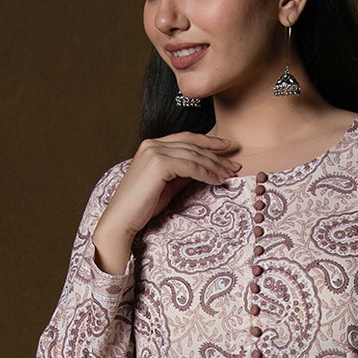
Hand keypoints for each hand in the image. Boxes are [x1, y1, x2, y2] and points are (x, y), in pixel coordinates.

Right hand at [91, 131, 241, 273]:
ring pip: (194, 156)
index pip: (185, 138)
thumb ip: (182, 173)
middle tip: (234, 165)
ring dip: (215, 166)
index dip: (208, 141)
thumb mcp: (167, 185)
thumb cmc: (142, 207)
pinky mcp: (159, 164)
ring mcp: (155, 152)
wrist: (122, 220)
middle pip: (193, 146)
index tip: (226, 146)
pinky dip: (207, 173)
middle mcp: (152, 144)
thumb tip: (205, 169)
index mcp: (151, 145)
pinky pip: (191, 167)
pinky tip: (218, 180)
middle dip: (217, 155)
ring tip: (230, 174)